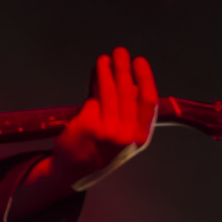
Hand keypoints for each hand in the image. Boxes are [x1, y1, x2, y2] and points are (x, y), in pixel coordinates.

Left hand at [53, 47, 157, 190]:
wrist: (74, 169)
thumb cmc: (100, 149)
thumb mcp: (122, 135)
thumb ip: (127, 110)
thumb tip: (128, 79)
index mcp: (139, 137)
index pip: (147, 101)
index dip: (145, 78)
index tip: (140, 61)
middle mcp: (125, 134)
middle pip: (127, 92)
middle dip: (123, 68)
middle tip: (120, 52)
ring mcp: (106, 130)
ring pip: (107, 92)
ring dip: (106, 71)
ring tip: (103, 58)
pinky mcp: (87, 125)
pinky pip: (91, 100)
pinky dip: (93, 85)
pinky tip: (94, 75)